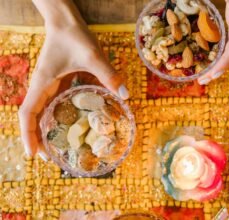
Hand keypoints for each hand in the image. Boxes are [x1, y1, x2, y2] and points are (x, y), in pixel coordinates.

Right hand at [18, 0, 128, 158]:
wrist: (67, 22)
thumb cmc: (74, 37)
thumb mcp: (92, 56)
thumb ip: (108, 74)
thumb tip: (126, 95)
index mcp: (42, 83)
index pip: (27, 114)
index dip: (28, 135)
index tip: (33, 155)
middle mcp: (42, 87)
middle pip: (33, 119)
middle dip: (38, 139)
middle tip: (51, 159)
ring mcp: (49, 85)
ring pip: (43, 113)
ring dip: (47, 131)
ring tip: (59, 149)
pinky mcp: (58, 82)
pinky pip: (55, 104)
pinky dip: (59, 118)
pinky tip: (73, 126)